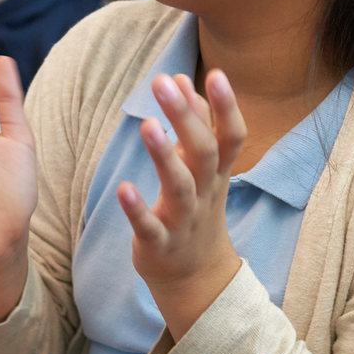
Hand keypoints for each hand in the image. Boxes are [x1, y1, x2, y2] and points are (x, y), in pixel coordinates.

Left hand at [117, 71, 244, 341]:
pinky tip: (123, 188)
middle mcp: (205, 194)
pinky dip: (137, 209)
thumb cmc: (196, 211)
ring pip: (180, 188)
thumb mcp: (204, 172)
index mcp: (217, 175)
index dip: (227, 107)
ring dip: (164, 156)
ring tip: (147, 125)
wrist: (197, 279)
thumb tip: (183, 82)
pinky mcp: (159, 245)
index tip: (217, 74)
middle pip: (204, 153)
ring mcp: (184, 221)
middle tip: (163, 81)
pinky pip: (150, 228)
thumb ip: (196, 127)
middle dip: (186, 117)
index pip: (231, 137)